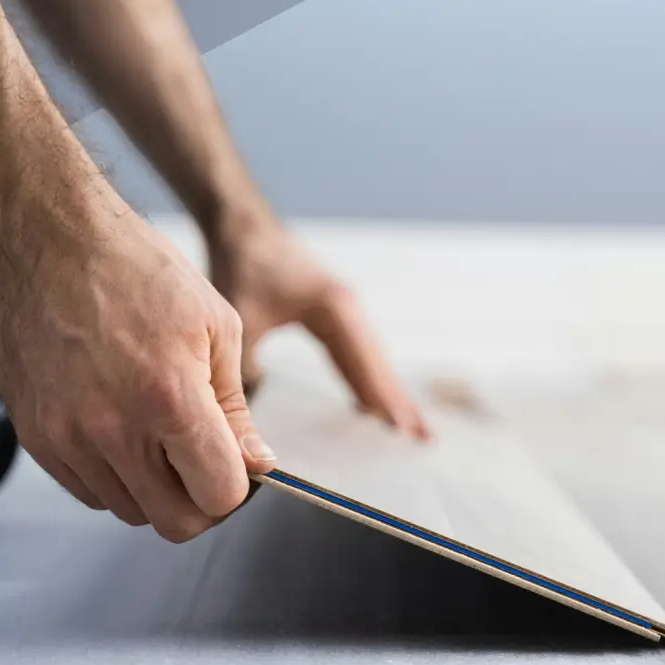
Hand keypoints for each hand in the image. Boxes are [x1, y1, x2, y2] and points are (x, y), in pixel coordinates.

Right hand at [0, 187, 276, 540]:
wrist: (48, 240)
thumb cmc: (135, 269)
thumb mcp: (215, 325)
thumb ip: (236, 408)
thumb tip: (254, 464)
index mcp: (171, 398)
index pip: (219, 496)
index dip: (237, 487)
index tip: (236, 463)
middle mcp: (114, 429)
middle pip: (174, 522)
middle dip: (199, 500)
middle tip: (204, 461)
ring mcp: (68, 438)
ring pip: (130, 511)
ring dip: (155, 487)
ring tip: (158, 430)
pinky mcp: (36, 438)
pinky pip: (89, 492)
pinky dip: (113, 475)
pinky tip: (121, 425)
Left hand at [208, 210, 428, 438]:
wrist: (243, 227)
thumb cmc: (243, 267)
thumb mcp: (242, 318)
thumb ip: (248, 366)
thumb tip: (248, 414)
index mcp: (334, 310)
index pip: (363, 364)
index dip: (381, 398)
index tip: (401, 429)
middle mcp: (348, 309)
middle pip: (378, 363)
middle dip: (398, 400)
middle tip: (422, 437)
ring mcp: (344, 308)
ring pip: (372, 358)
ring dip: (388, 390)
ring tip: (409, 426)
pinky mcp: (334, 309)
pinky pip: (357, 350)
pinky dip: (368, 376)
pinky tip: (367, 401)